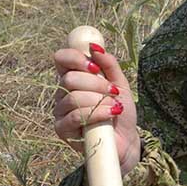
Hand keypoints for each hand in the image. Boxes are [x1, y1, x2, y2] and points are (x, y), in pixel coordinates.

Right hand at [53, 42, 140, 174]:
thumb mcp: (120, 84)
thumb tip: (96, 46)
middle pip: (69, 78)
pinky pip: (75, 116)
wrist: (126, 139)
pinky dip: (96, 113)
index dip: (76, 57)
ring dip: (99, 100)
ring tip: (115, 107)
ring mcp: (60, 112)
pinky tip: (110, 115)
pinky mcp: (63, 130)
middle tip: (113, 92)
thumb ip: (109, 64)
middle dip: (96, 84)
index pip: (61, 59)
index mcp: (72, 78)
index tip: (95, 66)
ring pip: (73, 98)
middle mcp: (62, 93)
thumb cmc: (119, 111)